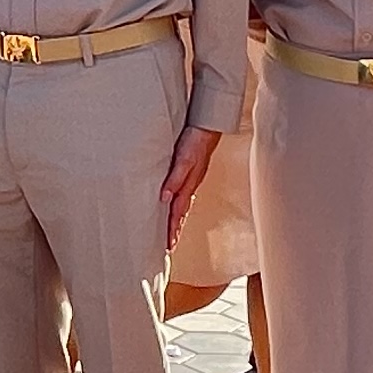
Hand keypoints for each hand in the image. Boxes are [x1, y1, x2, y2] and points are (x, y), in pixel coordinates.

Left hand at [157, 126, 222, 251]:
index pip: (177, 213)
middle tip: (169, 247)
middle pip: (181, 213)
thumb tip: (164, 198)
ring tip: (172, 233)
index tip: (168, 246)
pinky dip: (179, 205)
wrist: (207, 125)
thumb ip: (175, 178)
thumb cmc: (195, 141)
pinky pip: (183, 194)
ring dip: (177, 220)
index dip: (172, 229)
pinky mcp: (191, 172)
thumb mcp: (184, 160)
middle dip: (175, 230)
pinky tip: (175, 204)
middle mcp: (190, 185)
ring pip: (183, 205)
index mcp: (188, 185)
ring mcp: (192, 179)